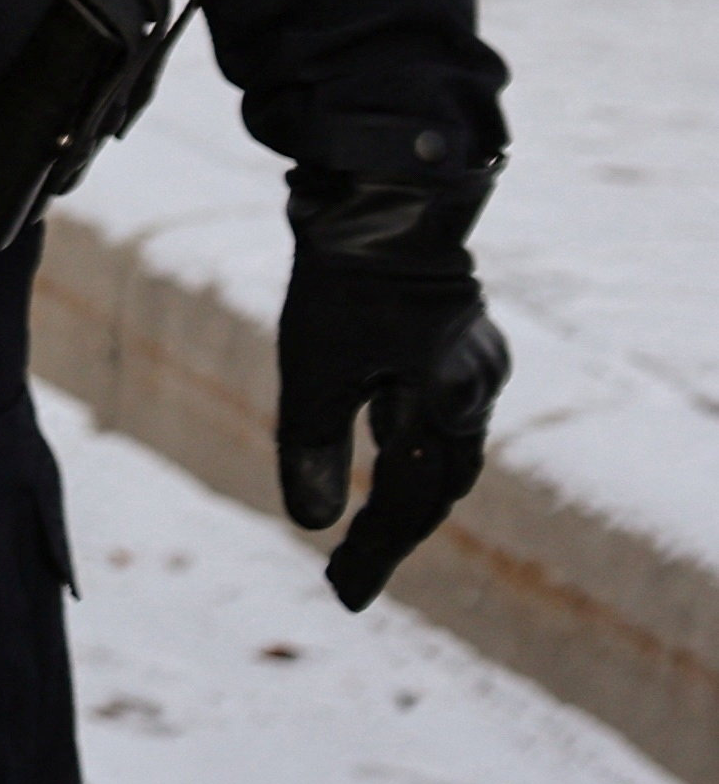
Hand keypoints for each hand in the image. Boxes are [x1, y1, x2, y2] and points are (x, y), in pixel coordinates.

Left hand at [280, 171, 506, 609]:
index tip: (343, 596)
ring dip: (406, 490)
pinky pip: (437, 410)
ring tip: (367, 535)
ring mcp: (469, 361)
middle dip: (393, 530)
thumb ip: (314, 443)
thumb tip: (311, 523)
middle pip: (436, 484)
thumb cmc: (346, 277)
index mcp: (448, 404)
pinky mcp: (451, 336)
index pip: (413, 503)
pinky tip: (384, 448)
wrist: (381, 188)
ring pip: (442, 448)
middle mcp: (472, 389)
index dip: (377, 552)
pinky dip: (409, 443)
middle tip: (349, 576)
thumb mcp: (315, 364)